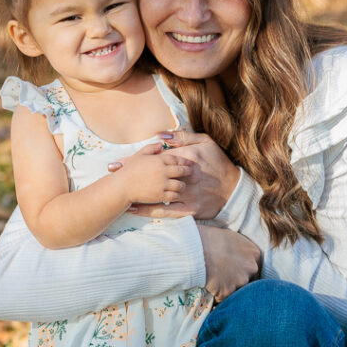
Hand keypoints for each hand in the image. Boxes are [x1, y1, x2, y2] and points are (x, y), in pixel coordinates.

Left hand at [109, 132, 240, 219]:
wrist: (234, 188)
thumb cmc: (219, 162)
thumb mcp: (205, 141)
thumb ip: (183, 136)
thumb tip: (160, 135)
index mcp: (187, 158)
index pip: (156, 158)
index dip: (136, 161)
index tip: (118, 163)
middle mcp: (185, 177)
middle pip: (153, 176)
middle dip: (132, 177)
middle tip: (112, 177)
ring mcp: (187, 194)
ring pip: (157, 195)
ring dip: (138, 195)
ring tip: (119, 195)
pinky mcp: (190, 209)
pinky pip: (166, 211)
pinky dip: (150, 210)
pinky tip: (136, 210)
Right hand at [112, 142, 191, 204]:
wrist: (122, 187)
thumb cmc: (130, 170)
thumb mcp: (140, 155)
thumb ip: (151, 148)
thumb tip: (161, 144)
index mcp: (159, 160)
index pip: (177, 159)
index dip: (184, 161)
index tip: (188, 163)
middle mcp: (163, 171)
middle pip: (182, 171)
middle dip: (188, 172)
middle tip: (191, 173)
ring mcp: (162, 184)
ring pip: (181, 185)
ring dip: (182, 185)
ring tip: (182, 185)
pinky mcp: (160, 195)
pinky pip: (175, 195)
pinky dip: (176, 194)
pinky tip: (174, 193)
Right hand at [198, 225, 259, 300]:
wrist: (194, 249)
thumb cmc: (208, 237)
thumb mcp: (230, 236)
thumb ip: (240, 247)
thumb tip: (237, 252)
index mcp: (254, 252)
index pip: (253, 265)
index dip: (242, 267)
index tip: (232, 267)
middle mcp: (251, 267)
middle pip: (248, 278)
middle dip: (237, 278)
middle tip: (223, 274)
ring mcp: (241, 281)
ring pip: (237, 289)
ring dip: (228, 287)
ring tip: (214, 279)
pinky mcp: (228, 292)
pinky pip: (223, 297)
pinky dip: (217, 295)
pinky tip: (209, 286)